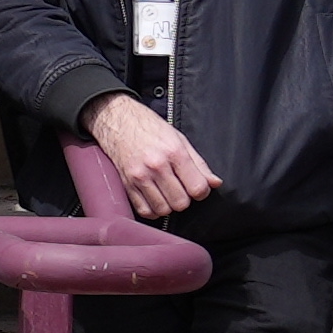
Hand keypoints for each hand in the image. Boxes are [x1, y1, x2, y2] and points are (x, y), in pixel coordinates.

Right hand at [82, 100, 210, 218]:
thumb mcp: (180, 139)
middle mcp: (156, 166)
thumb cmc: (149, 128)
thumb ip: (199, 163)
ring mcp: (139, 176)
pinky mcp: (127, 184)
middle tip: (181, 188)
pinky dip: (153, 210)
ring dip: (169, 205)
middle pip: (181, 202)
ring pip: (163, 209)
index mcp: (174, 152)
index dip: (202, 191)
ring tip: (167, 193)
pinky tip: (155, 199)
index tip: (197, 187)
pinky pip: (145, 211)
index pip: (197, 188)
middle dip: (185, 199)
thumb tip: (215, 183)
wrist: (118, 121)